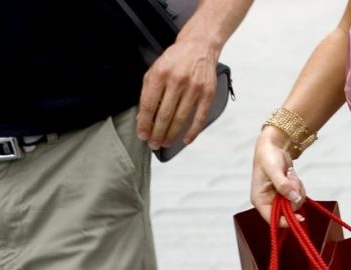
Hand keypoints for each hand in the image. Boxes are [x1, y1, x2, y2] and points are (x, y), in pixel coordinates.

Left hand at [138, 33, 220, 148]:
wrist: (199, 45)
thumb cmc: (176, 59)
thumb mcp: (155, 70)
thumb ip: (147, 93)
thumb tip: (142, 118)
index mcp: (161, 74)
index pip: (149, 105)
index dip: (145, 123)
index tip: (142, 135)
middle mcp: (177, 81)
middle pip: (164, 115)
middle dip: (157, 133)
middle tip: (153, 143)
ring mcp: (194, 88)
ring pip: (180, 119)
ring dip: (171, 134)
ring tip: (164, 143)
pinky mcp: (208, 93)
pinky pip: (200, 117)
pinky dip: (193, 131)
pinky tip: (185, 139)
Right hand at [251, 127, 305, 223]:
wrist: (274, 145)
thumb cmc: (268, 156)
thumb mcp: (274, 170)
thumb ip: (283, 185)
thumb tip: (294, 199)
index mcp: (259, 200)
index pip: (272, 219)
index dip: (286, 221)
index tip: (300, 217)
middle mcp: (267, 201)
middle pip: (286, 212)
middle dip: (293, 197)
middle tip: (292, 180)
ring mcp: (277, 198)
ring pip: (294, 204)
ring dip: (297, 189)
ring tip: (290, 174)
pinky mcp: (286, 193)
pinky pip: (297, 196)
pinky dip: (299, 186)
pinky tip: (291, 175)